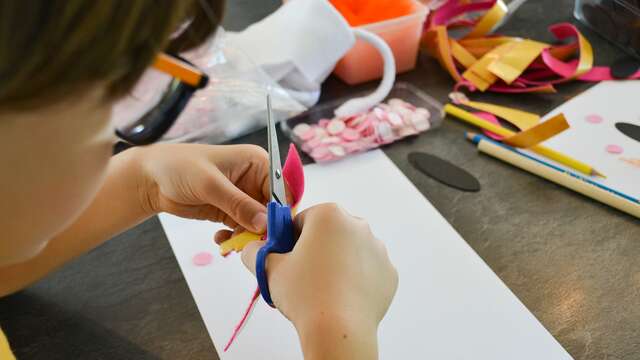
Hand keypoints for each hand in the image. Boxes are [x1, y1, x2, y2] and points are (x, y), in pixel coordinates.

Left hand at [134, 143, 269, 232]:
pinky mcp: (231, 212)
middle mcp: (255, 180)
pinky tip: (221, 240)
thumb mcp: (211, 184)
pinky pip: (244, 230)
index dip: (282, 212)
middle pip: (274, 210)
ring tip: (232, 244)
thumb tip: (265, 224)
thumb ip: (239, 205)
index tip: (274, 233)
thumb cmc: (179, 167)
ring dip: (248, 237)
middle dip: (265, 229)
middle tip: (251, 245)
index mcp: (258, 162)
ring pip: (260, 224)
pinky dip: (236, 239)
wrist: (150, 179)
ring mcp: (244, 197)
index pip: (283, 189)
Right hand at [241, 203, 397, 358]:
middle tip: (302, 275)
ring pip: (349, 251)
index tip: (286, 257)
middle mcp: (357, 225)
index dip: (291, 239)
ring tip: (322, 289)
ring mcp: (377, 249)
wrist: (338, 329)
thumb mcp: (268, 269)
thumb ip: (255, 252)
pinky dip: (355, 279)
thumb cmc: (305, 294)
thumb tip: (252, 249)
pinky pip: (367, 271)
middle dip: (316, 249)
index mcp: (329, 215)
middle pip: (329, 233)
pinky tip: (341, 296)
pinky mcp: (388, 272)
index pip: (303, 219)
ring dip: (336, 263)